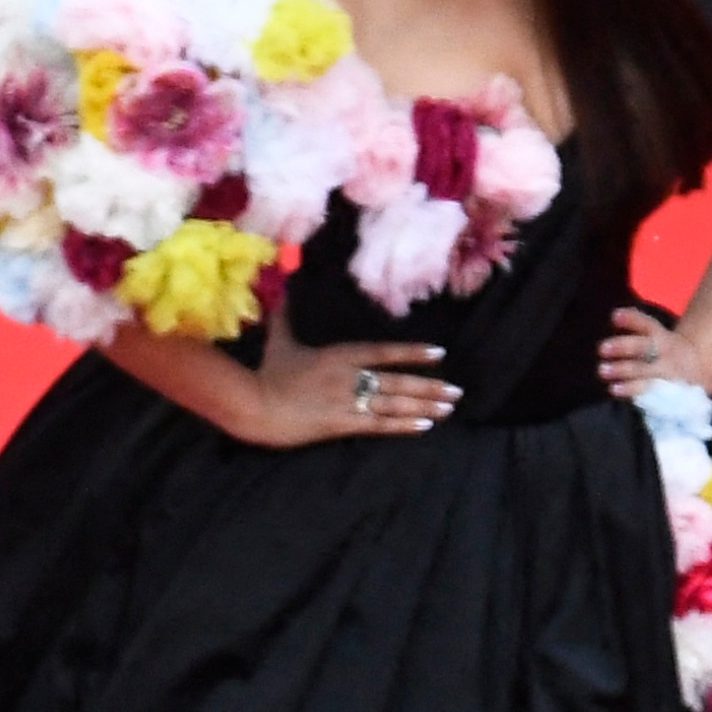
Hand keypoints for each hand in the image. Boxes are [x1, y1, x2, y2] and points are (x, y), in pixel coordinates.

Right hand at [247, 331, 455, 447]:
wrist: (254, 404)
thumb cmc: (267, 373)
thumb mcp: (280, 340)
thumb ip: (286, 315)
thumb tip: (283, 286)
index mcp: (339, 355)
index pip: (384, 352)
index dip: (412, 353)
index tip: (439, 354)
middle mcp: (349, 376)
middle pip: (397, 381)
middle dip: (429, 386)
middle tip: (457, 391)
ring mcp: (347, 401)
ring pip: (394, 403)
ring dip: (424, 405)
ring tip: (448, 408)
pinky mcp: (341, 424)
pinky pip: (379, 424)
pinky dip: (403, 424)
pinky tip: (424, 425)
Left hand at [598, 303, 711, 398]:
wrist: (696, 373)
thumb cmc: (665, 352)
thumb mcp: (657, 337)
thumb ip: (638, 327)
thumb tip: (614, 316)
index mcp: (661, 337)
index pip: (646, 324)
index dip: (631, 320)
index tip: (615, 316)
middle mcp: (664, 353)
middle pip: (643, 347)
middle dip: (623, 347)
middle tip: (601, 348)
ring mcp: (665, 372)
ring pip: (643, 370)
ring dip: (622, 370)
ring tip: (602, 370)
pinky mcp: (666, 389)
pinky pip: (648, 389)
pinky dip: (631, 389)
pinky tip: (614, 388)